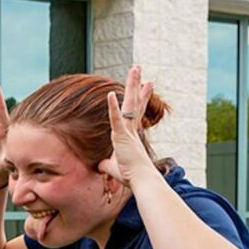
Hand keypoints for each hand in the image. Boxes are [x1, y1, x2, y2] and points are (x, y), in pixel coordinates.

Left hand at [98, 65, 158, 187]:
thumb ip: (107, 164)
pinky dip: (112, 107)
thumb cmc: (131, 176)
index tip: (148, 84)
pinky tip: (109, 94)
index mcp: (130, 134)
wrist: (140, 180)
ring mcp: (127, 131)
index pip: (136, 111)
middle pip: (135, 102)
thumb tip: (101, 166)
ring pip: (129, 104)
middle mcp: (131, 129)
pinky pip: (116, 119)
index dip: (141, 97)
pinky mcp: (122, 136)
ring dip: (131, 85)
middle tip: (138, 69)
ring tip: (134, 68)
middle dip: (136, 84)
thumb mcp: (114, 168)